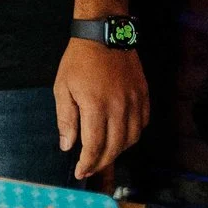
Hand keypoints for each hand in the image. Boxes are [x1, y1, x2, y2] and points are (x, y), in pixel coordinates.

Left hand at [56, 40, 147, 179]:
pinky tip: (121, 138)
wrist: (104, 35)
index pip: (95, 146)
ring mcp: (135, 102)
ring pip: (132, 139)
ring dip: (118, 151)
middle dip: (102, 162)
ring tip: (103, 154)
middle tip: (89, 168)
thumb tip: (68, 146)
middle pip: (115, 147)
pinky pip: (142, 124)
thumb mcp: (62, 89)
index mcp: (96, 107)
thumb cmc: (78, 62)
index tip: (80, 172)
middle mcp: (119, 108)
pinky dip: (132, 136)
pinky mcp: (144, 96)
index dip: (88, 163)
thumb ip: (66, 120)